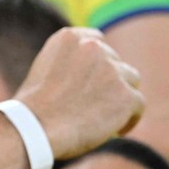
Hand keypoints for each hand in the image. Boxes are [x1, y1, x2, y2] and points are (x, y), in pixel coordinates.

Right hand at [14, 27, 144, 160]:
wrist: (34, 129)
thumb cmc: (31, 112)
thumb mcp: (42, 74)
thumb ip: (67, 65)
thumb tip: (88, 79)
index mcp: (69, 38)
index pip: (96, 40)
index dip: (97, 61)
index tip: (93, 79)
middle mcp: (93, 47)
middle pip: (115, 62)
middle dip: (107, 82)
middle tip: (95, 106)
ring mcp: (112, 70)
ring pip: (130, 81)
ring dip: (120, 97)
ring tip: (106, 118)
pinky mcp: (126, 95)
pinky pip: (138, 104)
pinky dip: (130, 118)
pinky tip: (117, 131)